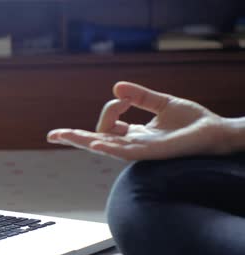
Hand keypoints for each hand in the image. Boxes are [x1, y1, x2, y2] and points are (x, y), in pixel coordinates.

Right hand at [47, 81, 232, 160]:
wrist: (217, 133)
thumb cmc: (193, 122)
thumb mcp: (162, 102)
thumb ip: (140, 96)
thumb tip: (116, 86)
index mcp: (134, 135)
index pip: (108, 123)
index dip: (112, 106)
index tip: (126, 97)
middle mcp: (132, 145)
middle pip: (96, 141)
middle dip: (73, 137)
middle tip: (52, 136)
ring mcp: (139, 150)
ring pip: (104, 146)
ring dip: (81, 141)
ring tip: (62, 137)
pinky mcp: (150, 152)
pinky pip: (123, 150)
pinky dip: (107, 146)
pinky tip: (92, 142)